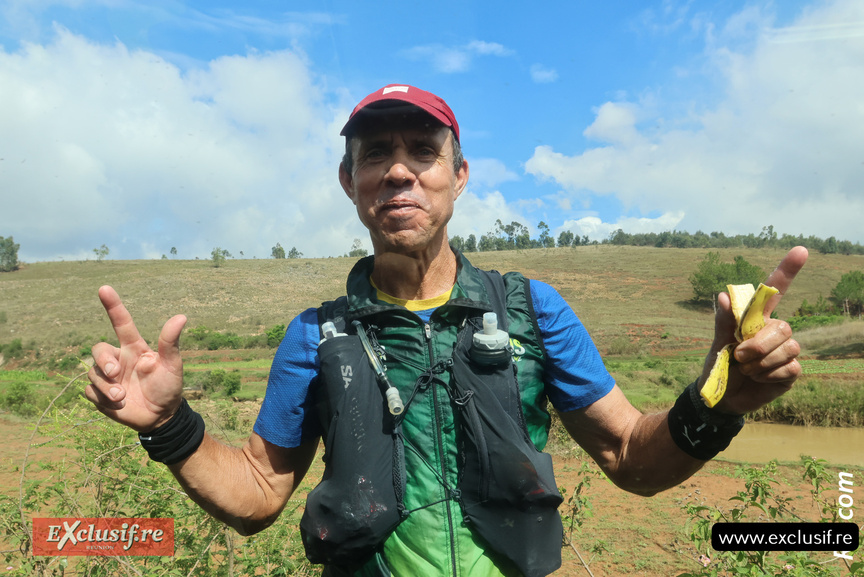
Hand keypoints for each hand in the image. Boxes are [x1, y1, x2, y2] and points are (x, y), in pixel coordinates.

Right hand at [85, 286, 187, 431]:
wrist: (161, 416)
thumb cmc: (169, 387)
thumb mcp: (172, 365)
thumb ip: (170, 342)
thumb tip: (181, 316)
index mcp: (134, 348)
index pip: (121, 322)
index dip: (113, 305)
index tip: (104, 288)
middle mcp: (118, 359)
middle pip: (98, 349)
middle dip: (102, 360)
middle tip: (114, 372)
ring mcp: (108, 377)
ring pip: (92, 373)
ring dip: (106, 386)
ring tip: (122, 396)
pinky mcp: (100, 394)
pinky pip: (89, 391)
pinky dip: (101, 399)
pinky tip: (118, 404)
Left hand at [702, 246, 808, 414]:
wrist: (720, 396)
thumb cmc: (719, 364)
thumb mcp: (717, 343)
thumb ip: (723, 321)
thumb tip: (723, 295)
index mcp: (756, 319)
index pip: (775, 291)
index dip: (787, 271)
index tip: (800, 250)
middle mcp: (774, 332)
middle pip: (784, 327)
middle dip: (758, 344)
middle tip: (738, 356)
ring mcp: (785, 351)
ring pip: (788, 348)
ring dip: (760, 362)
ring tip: (746, 369)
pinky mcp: (791, 371)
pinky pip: (789, 367)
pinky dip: (768, 375)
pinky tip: (759, 379)